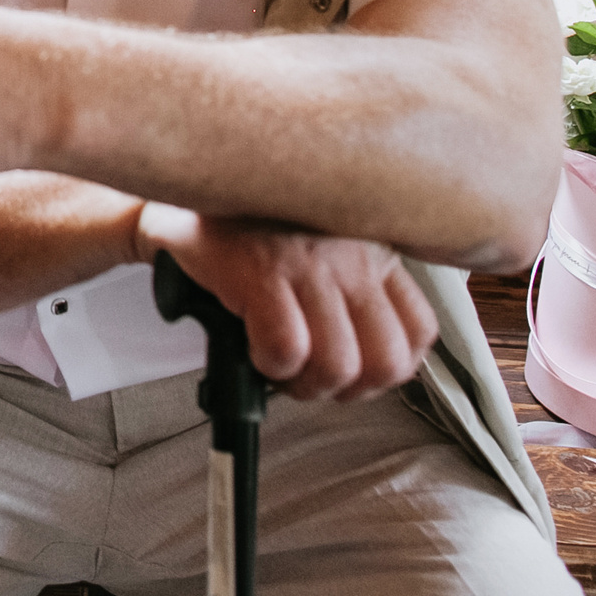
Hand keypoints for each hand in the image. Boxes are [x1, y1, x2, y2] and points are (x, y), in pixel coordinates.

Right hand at [135, 207, 437, 400]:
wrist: (176, 205)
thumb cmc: (246, 238)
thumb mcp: (322, 255)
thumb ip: (353, 295)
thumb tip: (367, 368)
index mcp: (375, 250)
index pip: (420, 333)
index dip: (385, 371)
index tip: (351, 374)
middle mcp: (353, 253)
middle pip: (388, 362)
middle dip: (344, 390)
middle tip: (307, 377)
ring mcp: (310, 261)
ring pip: (339, 366)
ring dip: (301, 385)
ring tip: (275, 364)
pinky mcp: (263, 270)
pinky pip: (287, 351)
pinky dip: (268, 367)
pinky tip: (251, 348)